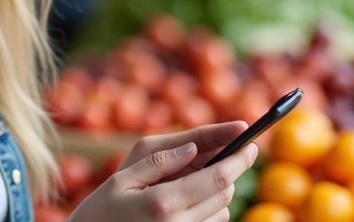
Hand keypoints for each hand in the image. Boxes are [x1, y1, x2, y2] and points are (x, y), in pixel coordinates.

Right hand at [69, 122, 257, 221]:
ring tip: (188, 182)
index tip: (252, 142)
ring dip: (217, 191)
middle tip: (221, 152)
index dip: (239, 158)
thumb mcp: (121, 178)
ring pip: (222, 210)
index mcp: (162, 203)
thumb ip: (160, 161)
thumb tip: (194, 147)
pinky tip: (185, 202)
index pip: (217, 178)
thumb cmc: (101, 211)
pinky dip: (209, 209)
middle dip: (229, 169)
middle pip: (224, 193)